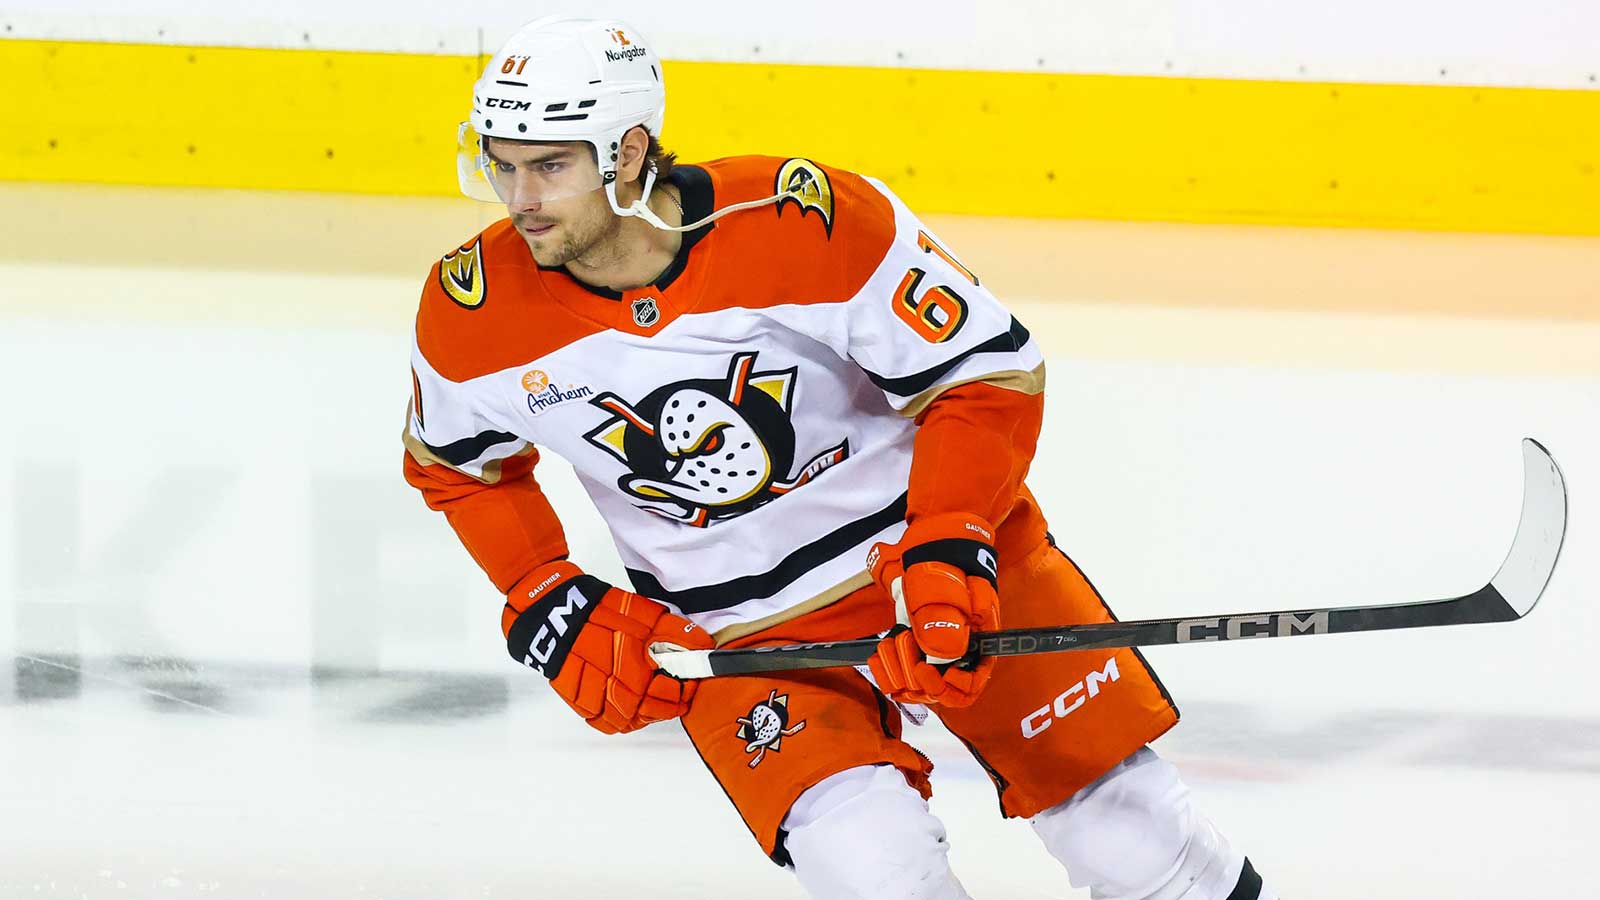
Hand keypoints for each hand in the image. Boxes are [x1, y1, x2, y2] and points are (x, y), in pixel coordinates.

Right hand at [503, 561, 713, 733]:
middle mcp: (614, 686)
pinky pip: (604, 723)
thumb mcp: (642, 613)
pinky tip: (628, 711)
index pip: (671, 692)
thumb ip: (674, 631)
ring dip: (646, 716)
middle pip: (652, 711)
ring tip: (654, 704)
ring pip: (629, 721)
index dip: (685, 691)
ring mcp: (595, 697)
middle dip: (669, 706)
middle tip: (677, 697)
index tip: (690, 685)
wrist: (554, 615)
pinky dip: (620, 721)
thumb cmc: (598, 611)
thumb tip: (702, 645)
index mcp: (634, 664)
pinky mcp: (579, 702)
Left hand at [866, 513, 999, 706]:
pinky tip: (881, 653)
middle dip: (917, 676)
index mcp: (977, 647)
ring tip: (895, 640)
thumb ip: (948, 622)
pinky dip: (886, 670)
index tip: (927, 671)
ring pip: (915, 688)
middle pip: (939, 693)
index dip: (948, 688)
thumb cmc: (948, 566)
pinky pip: (897, 679)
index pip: (969, 688)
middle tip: (906, 645)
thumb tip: (941, 654)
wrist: (933, 547)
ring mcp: (932, 656)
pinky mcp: (912, 651)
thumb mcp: (951, 590)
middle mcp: (957, 657)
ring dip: (899, 670)